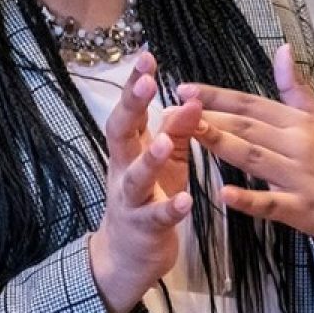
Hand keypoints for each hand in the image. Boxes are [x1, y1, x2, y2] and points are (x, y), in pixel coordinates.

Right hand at [88, 52, 201, 312]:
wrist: (127, 256)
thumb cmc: (150, 198)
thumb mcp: (164, 161)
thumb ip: (177, 131)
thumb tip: (192, 99)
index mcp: (130, 149)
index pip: (130, 110)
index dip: (135, 85)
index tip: (146, 57)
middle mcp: (123, 169)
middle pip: (120, 133)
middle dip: (132, 107)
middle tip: (147, 82)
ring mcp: (130, 200)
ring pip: (135, 177)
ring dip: (150, 158)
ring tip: (165, 141)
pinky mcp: (144, 229)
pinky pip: (156, 218)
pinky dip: (170, 208)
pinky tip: (187, 200)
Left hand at [179, 45, 313, 248]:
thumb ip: (296, 89)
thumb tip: (283, 50)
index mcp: (300, 122)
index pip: (251, 103)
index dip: (216, 96)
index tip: (184, 89)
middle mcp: (299, 144)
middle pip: (246, 126)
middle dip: (207, 117)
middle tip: (170, 112)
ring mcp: (301, 176)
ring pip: (254, 157)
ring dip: (220, 145)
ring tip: (189, 135)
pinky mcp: (303, 208)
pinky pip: (271, 202)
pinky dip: (248, 198)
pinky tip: (224, 194)